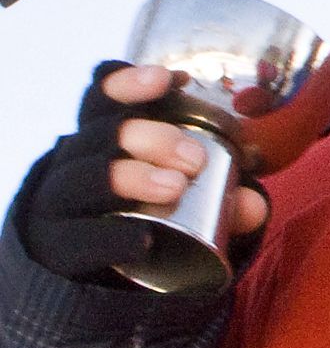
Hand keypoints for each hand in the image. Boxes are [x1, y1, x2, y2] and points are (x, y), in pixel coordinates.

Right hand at [9, 64, 268, 286]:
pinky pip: (78, 239)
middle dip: (149, 138)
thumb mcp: (181, 194)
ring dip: (129, 178)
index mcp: (100, 138)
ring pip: (83, 180)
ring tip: (174, 187)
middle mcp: (72, 162)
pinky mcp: (56, 246)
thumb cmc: (144, 211)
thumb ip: (221, 196)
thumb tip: (254, 205)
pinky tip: (142, 241)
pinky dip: (112, 239)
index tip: (167, 79)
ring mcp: (58, 203)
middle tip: (194, 158)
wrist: (95, 267)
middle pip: (100, 136)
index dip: (126, 83)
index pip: (101, 99)